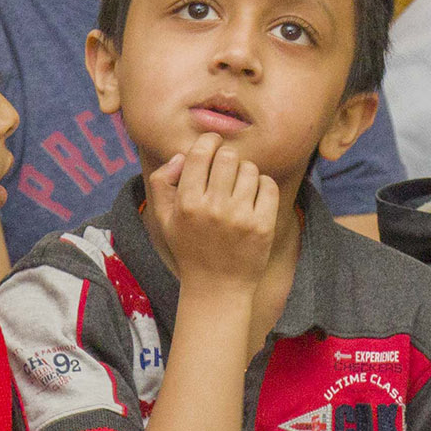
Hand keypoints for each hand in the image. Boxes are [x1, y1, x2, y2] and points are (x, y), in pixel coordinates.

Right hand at [147, 136, 280, 293]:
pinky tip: (254, 198)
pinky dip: (263, 186)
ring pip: (250, 169)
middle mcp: (213, 208)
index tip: (213, 146)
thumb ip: (162, 182)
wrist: (217, 288)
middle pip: (228, 156)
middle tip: (227, 171)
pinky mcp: (262, 226)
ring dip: (246, 173)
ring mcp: (240, 217)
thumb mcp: (164, 219)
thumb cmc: (189, 249)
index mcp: (186, 203)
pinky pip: (268, 185)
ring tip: (240, 189)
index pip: (201, 153)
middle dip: (228, 158)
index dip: (209, 142)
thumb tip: (182, 155)